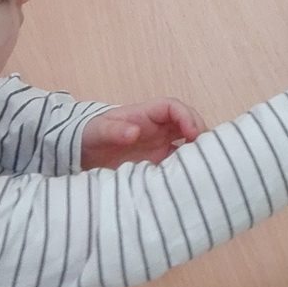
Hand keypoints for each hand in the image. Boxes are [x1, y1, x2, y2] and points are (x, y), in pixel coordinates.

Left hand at [81, 98, 205, 167]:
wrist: (82, 153)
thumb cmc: (90, 134)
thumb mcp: (98, 131)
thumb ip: (115, 130)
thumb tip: (135, 132)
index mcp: (147, 114)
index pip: (174, 107)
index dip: (187, 117)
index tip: (192, 133)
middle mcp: (159, 128)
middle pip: (188, 123)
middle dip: (200, 134)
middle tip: (205, 152)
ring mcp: (160, 145)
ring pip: (188, 143)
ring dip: (196, 151)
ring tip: (201, 167)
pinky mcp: (158, 162)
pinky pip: (177, 162)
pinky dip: (185, 168)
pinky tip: (186, 179)